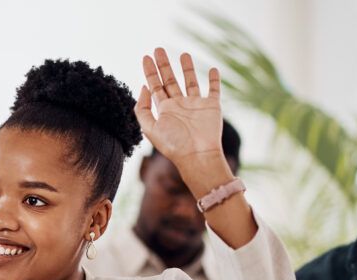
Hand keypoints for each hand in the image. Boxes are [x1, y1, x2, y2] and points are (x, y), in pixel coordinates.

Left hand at [135, 48, 224, 165]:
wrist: (197, 154)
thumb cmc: (173, 144)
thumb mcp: (150, 127)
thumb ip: (142, 109)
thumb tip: (143, 88)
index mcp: (164, 110)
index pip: (155, 86)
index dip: (149, 72)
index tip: (146, 57)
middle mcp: (179, 105)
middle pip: (170, 80)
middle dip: (163, 65)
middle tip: (158, 49)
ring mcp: (196, 105)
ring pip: (191, 82)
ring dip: (187, 68)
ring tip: (183, 54)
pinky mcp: (212, 106)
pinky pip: (214, 89)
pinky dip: (214, 79)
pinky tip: (212, 69)